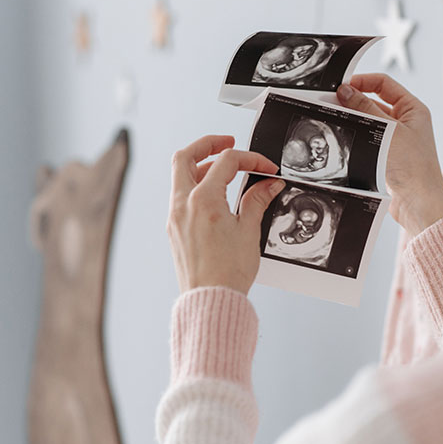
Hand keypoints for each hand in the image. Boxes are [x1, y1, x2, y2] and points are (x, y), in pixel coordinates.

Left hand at [167, 135, 285, 293]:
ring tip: (223, 170)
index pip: (226, 162)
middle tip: (228, 143)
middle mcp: (183, 205)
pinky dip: (196, 186)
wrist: (211, 300)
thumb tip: (268, 184)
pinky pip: (180, 196)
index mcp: (203, 200)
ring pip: (180, 176)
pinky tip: (215, 195)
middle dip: (207, 144)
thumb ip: (257, 201)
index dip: (251, 159)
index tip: (266, 168)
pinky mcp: (174, 229)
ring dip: (201, 166)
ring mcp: (175, 217)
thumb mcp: (249, 231)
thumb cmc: (228, 272)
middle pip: (186, 156)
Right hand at [337, 74, 442, 234]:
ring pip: (369, 122)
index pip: (384, 84)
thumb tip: (346, 90)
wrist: (418, 202)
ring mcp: (397, 140)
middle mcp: (406, 122)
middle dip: (354, 101)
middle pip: (375, 102)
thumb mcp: (386, 131)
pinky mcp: (388, 156)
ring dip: (354, 120)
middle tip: (332, 102)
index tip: (342, 86)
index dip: (362, 81)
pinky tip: (344, 137)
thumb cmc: (413, 167)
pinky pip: (368, 139)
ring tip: (335, 119)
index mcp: (413, 109)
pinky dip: (356, 137)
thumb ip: (365, 109)